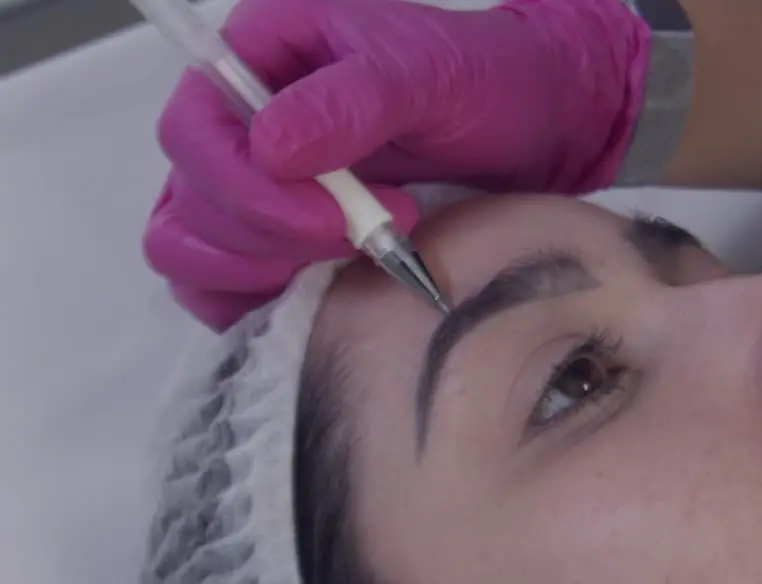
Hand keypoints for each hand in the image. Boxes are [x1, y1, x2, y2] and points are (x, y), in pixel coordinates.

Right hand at [144, 0, 649, 329]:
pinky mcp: (274, 242)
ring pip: (191, 253)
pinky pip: (220, 289)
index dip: (249, 190)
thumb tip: (271, 148)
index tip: (337, 219)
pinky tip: (324, 295)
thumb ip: (354, 102)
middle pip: (190, 204)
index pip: (193, 133)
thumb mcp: (431, 75)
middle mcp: (237, 124)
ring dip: (260, 275)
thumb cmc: (483, 84)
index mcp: (257, 61)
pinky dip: (255, 305)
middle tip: (364, 239)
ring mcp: (250, 187)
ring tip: (354, 259)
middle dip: (270, 237)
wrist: (533, 129)